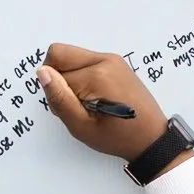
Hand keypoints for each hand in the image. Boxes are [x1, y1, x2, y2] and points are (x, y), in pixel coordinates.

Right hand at [37, 44, 175, 164]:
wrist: (151, 138)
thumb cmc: (118, 137)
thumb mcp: (82, 126)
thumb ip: (59, 98)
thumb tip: (42, 72)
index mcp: (97, 74)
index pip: (55, 75)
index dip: (58, 96)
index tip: (74, 111)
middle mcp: (105, 59)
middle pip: (60, 55)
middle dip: (59, 79)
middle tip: (77, 104)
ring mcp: (112, 59)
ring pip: (72, 58)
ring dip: (71, 79)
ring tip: (89, 103)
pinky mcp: (115, 62)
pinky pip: (86, 61)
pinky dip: (83, 77)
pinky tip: (97, 97)